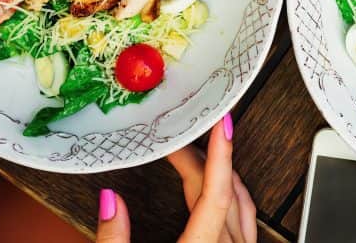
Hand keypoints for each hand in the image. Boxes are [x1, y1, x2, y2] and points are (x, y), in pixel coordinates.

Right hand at [96, 114, 255, 242]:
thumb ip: (114, 238)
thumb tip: (109, 200)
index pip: (216, 194)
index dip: (220, 155)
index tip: (222, 124)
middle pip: (222, 193)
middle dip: (200, 160)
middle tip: (174, 142)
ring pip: (241, 203)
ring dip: (220, 175)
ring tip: (196, 156)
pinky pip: (246, 220)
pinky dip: (234, 195)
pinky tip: (223, 186)